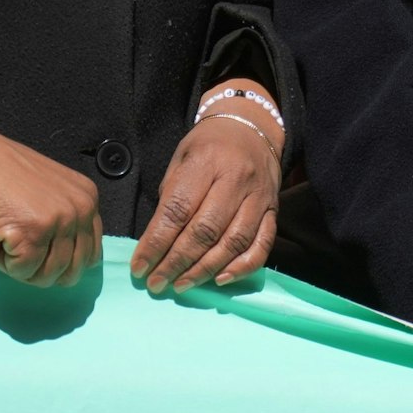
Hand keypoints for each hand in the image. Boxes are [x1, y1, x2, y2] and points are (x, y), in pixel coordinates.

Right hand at [0, 105, 102, 286]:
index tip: (38, 250)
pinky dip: (0, 260)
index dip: (61, 263)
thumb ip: (66, 221)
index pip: (90, 254)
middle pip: (71, 271)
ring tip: (5, 231)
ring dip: (17, 263)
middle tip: (18, 243)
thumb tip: (71, 263)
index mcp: (88, 198)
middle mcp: (81, 208)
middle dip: (40, 268)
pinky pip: (21, 271)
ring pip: (46, 276)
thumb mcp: (49, 193)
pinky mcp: (34, 233)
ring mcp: (60, 220)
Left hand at [132, 88, 283, 294]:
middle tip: (156, 283)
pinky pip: (262, 245)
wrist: (251, 127)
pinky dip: (242, 268)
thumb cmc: (208, 146)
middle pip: (205, 231)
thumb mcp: (181, 159)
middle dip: (176, 262)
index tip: (140, 267)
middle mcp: (236, 180)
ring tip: (180, 285)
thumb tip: (156, 244)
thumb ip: (171, 198)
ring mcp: (258, 197)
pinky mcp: (273, 210)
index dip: (156, 243)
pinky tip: (220, 280)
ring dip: (204, 270)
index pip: (177, 210)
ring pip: (233, 242)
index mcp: (206, 162)